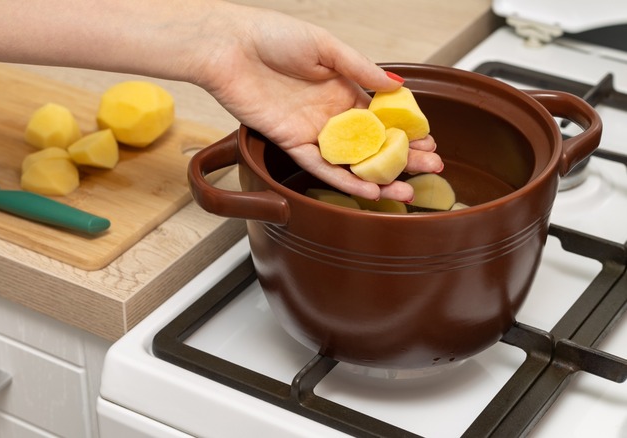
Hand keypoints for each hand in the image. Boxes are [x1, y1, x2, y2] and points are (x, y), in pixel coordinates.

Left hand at [195, 6, 442, 200]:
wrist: (228, 47)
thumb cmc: (273, 36)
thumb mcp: (326, 46)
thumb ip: (360, 69)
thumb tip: (396, 87)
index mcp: (342, 86)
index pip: (381, 115)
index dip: (405, 130)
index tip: (430, 141)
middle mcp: (329, 111)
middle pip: (372, 142)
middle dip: (401, 157)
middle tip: (431, 169)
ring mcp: (311, 129)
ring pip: (350, 160)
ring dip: (378, 177)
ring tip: (406, 192)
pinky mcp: (289, 142)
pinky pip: (320, 167)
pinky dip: (343, 181)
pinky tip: (368, 193)